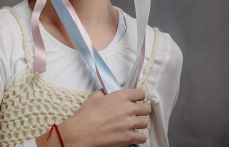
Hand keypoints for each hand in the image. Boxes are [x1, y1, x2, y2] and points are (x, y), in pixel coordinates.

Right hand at [35, 88, 150, 146]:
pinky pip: (143, 137)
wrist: (82, 132)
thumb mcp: (94, 97)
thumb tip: (107, 92)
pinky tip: (132, 136)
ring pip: (145, 123)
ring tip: (132, 126)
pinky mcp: (129, 137)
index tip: (136, 101)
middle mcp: (128, 109)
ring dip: (139, 124)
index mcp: (120, 96)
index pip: (141, 93)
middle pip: (146, 108)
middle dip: (141, 111)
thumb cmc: (86, 115)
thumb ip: (104, 92)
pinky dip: (138, 137)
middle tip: (135, 114)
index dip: (139, 97)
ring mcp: (129, 123)